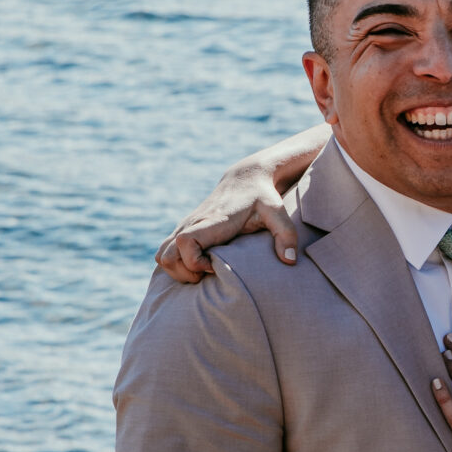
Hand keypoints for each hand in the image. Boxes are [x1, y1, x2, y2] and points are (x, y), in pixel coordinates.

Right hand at [156, 160, 301, 282]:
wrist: (246, 178)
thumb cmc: (263, 197)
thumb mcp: (279, 212)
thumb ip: (286, 235)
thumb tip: (289, 261)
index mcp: (213, 221)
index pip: (186, 243)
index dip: (196, 262)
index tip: (215, 266)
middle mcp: (194, 222)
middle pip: (166, 256)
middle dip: (185, 273)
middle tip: (209, 273)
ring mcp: (186, 225)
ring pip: (162, 256)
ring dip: (177, 270)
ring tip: (203, 271)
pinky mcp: (184, 228)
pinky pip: (164, 252)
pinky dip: (175, 264)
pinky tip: (199, 264)